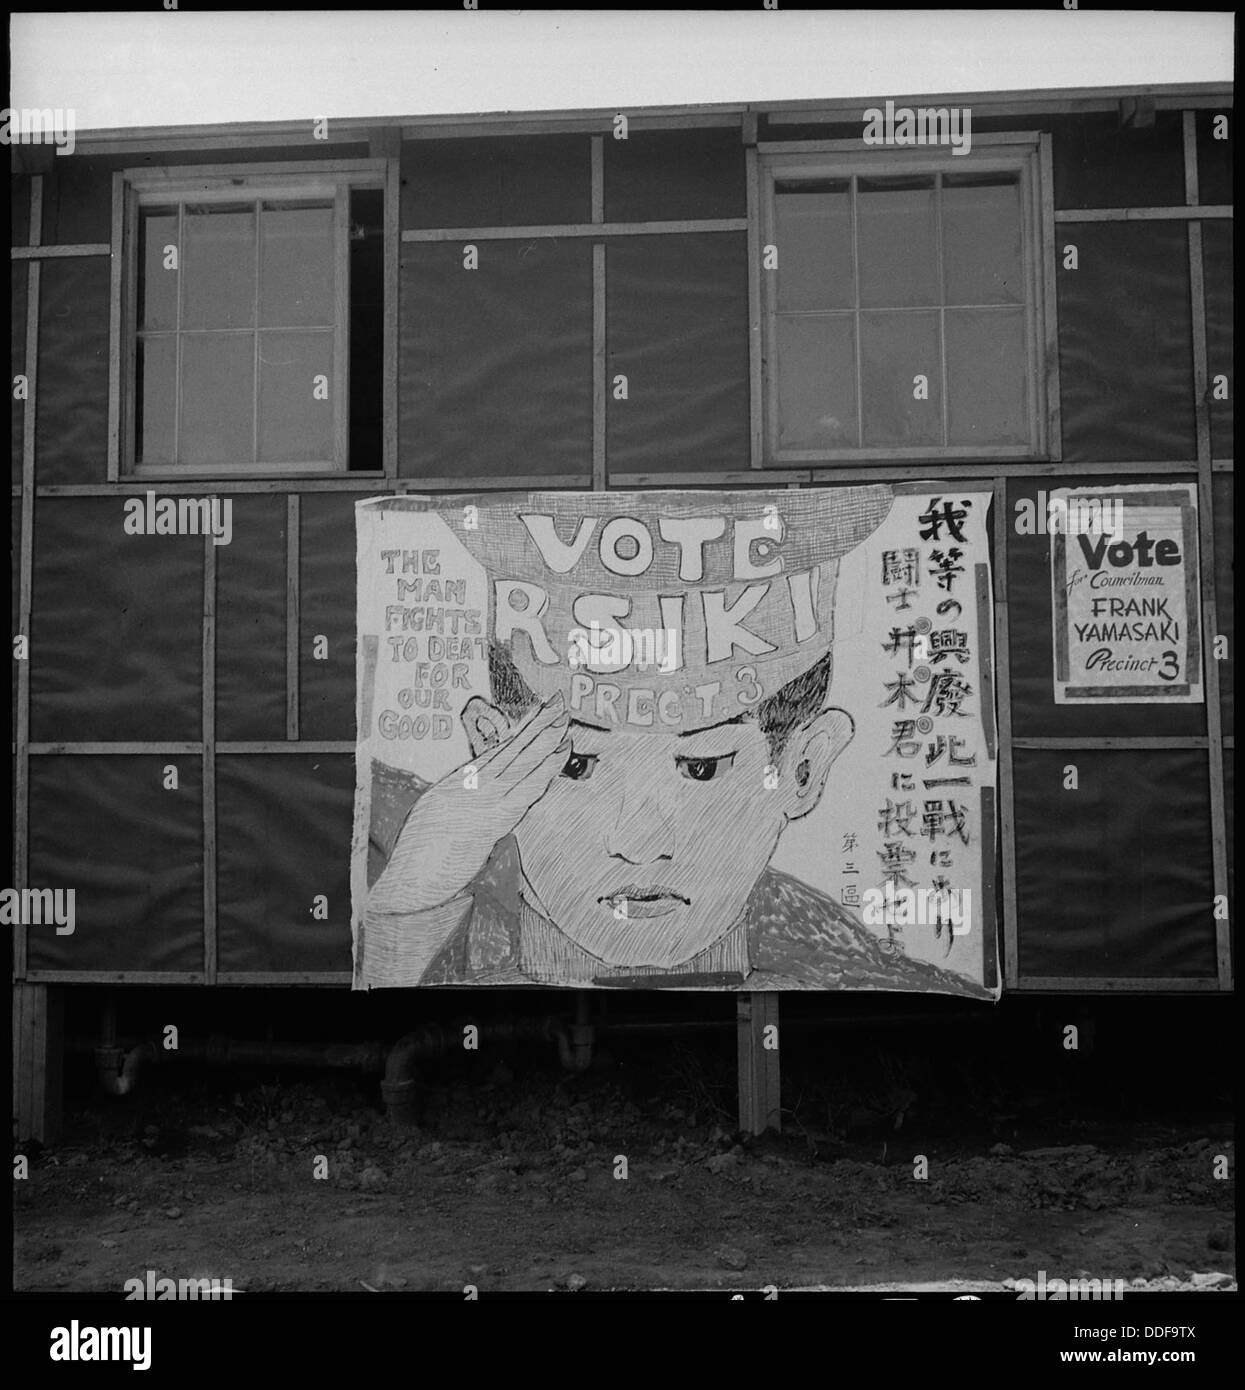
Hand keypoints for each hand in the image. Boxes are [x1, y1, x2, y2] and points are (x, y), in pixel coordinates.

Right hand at [368, 694, 570, 913]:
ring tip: (565, 722)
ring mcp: (483, 801)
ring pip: (522, 764)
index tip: (539, 712)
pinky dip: (544, 769)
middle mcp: (470, 785)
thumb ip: (460, 800)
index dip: (521, 730)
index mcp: (457, 781)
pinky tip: (559, 754)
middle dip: (538, 725)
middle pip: (512, 749)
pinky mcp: (494, 820)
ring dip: (546, 741)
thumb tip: (480, 792)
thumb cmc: (421, 856)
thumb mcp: (436, 817)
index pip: (498, 751)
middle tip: (559, 702)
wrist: (412, 880)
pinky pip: (526, 790)